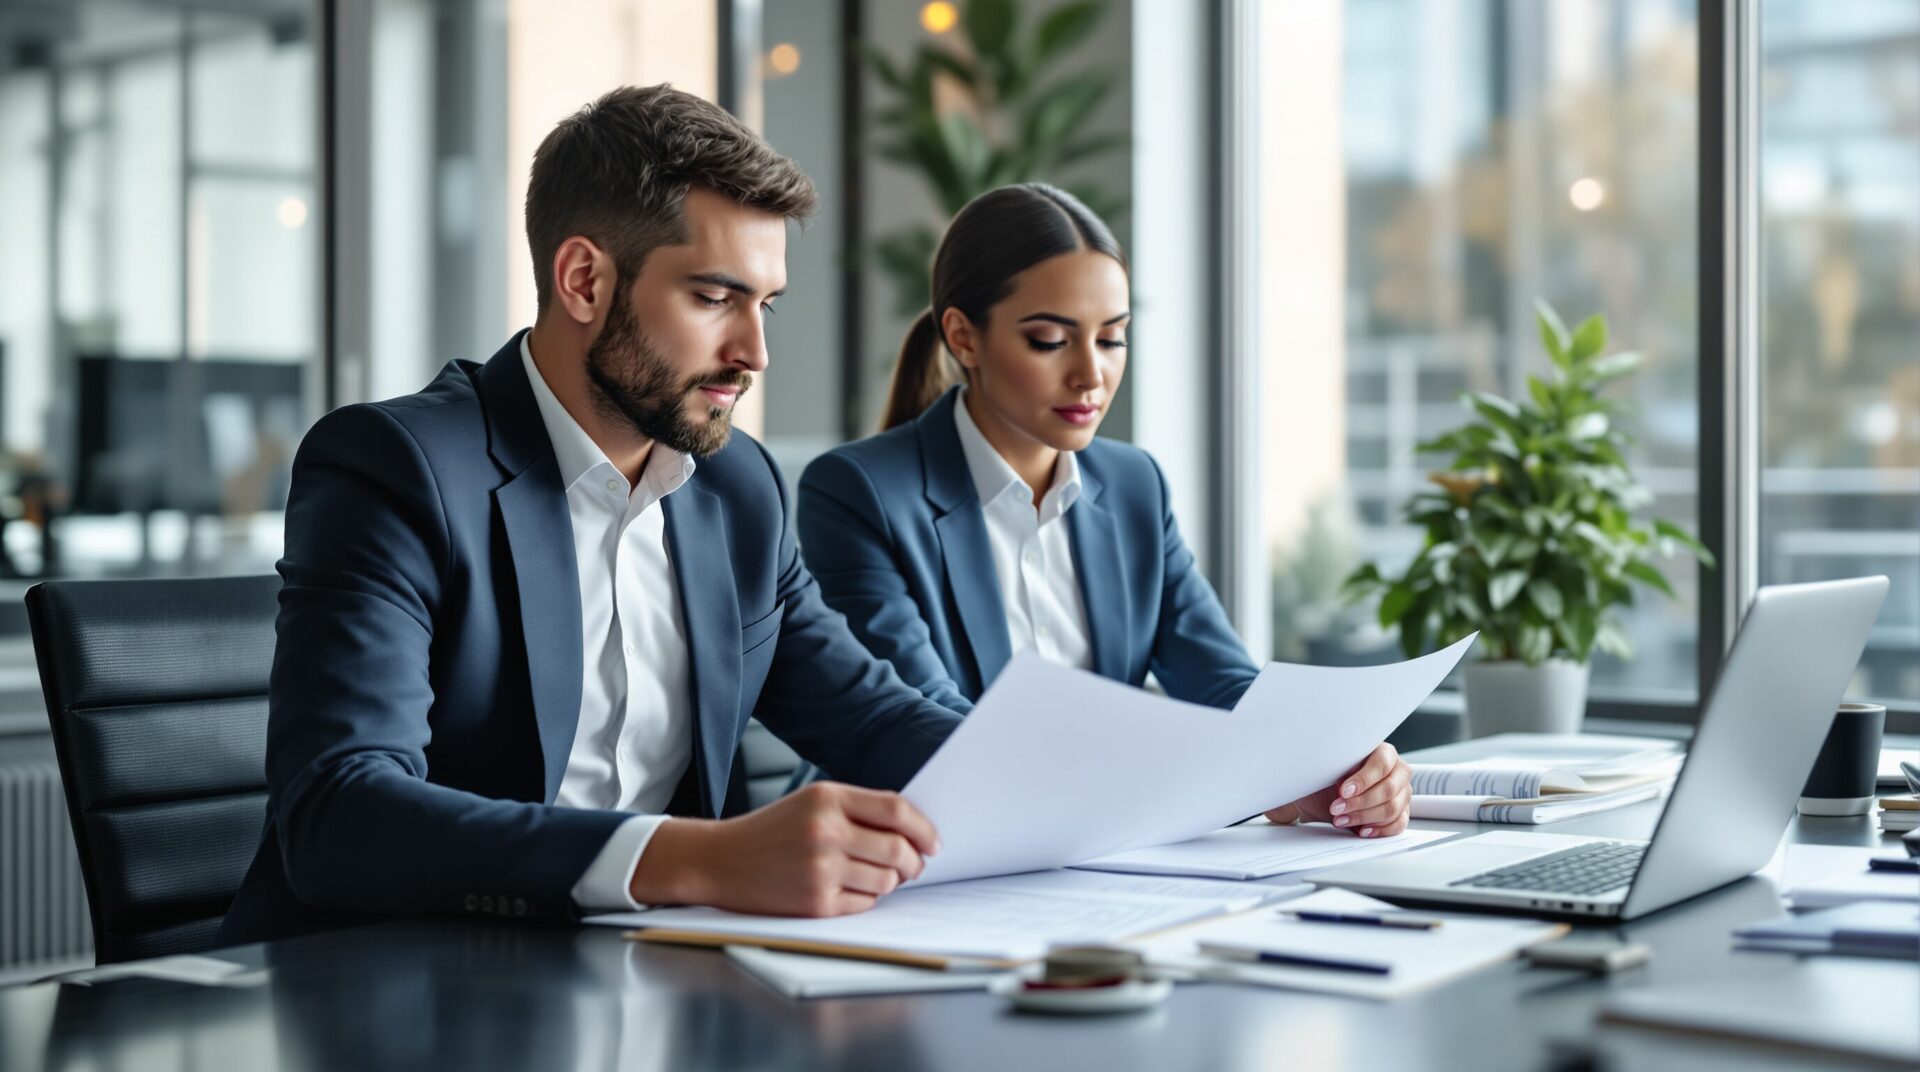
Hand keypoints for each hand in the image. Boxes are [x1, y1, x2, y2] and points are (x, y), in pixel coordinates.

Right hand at [630, 782, 939, 915]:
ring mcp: (820, 869)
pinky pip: (865, 904)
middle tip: (914, 866)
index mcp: (827, 799)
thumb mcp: (812, 802)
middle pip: (898, 849)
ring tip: (877, 876)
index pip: (897, 811)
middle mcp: (825, 831)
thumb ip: (858, 809)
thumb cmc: (772, 831)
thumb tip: (913, 831)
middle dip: (914, 861)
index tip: (934, 842)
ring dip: (891, 881)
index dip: (924, 828)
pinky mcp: (815, 902)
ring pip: (886, 880)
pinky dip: (867, 899)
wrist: (720, 860)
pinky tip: (851, 889)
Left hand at [1263, 743, 1410, 838]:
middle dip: (1360, 803)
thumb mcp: (1313, 764)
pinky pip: (1398, 823)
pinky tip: (1360, 830)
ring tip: (1339, 820)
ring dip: (1364, 817)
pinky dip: (1380, 829)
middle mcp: (1395, 769)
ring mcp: (1400, 791)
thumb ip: (1308, 760)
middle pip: (1389, 789)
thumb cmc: (1322, 775)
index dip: (1363, 779)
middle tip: (1335, 810)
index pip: (1382, 762)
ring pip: (1393, 807)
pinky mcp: (1399, 812)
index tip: (1341, 791)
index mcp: (1379, 750)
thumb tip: (1289, 760)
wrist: (1321, 793)